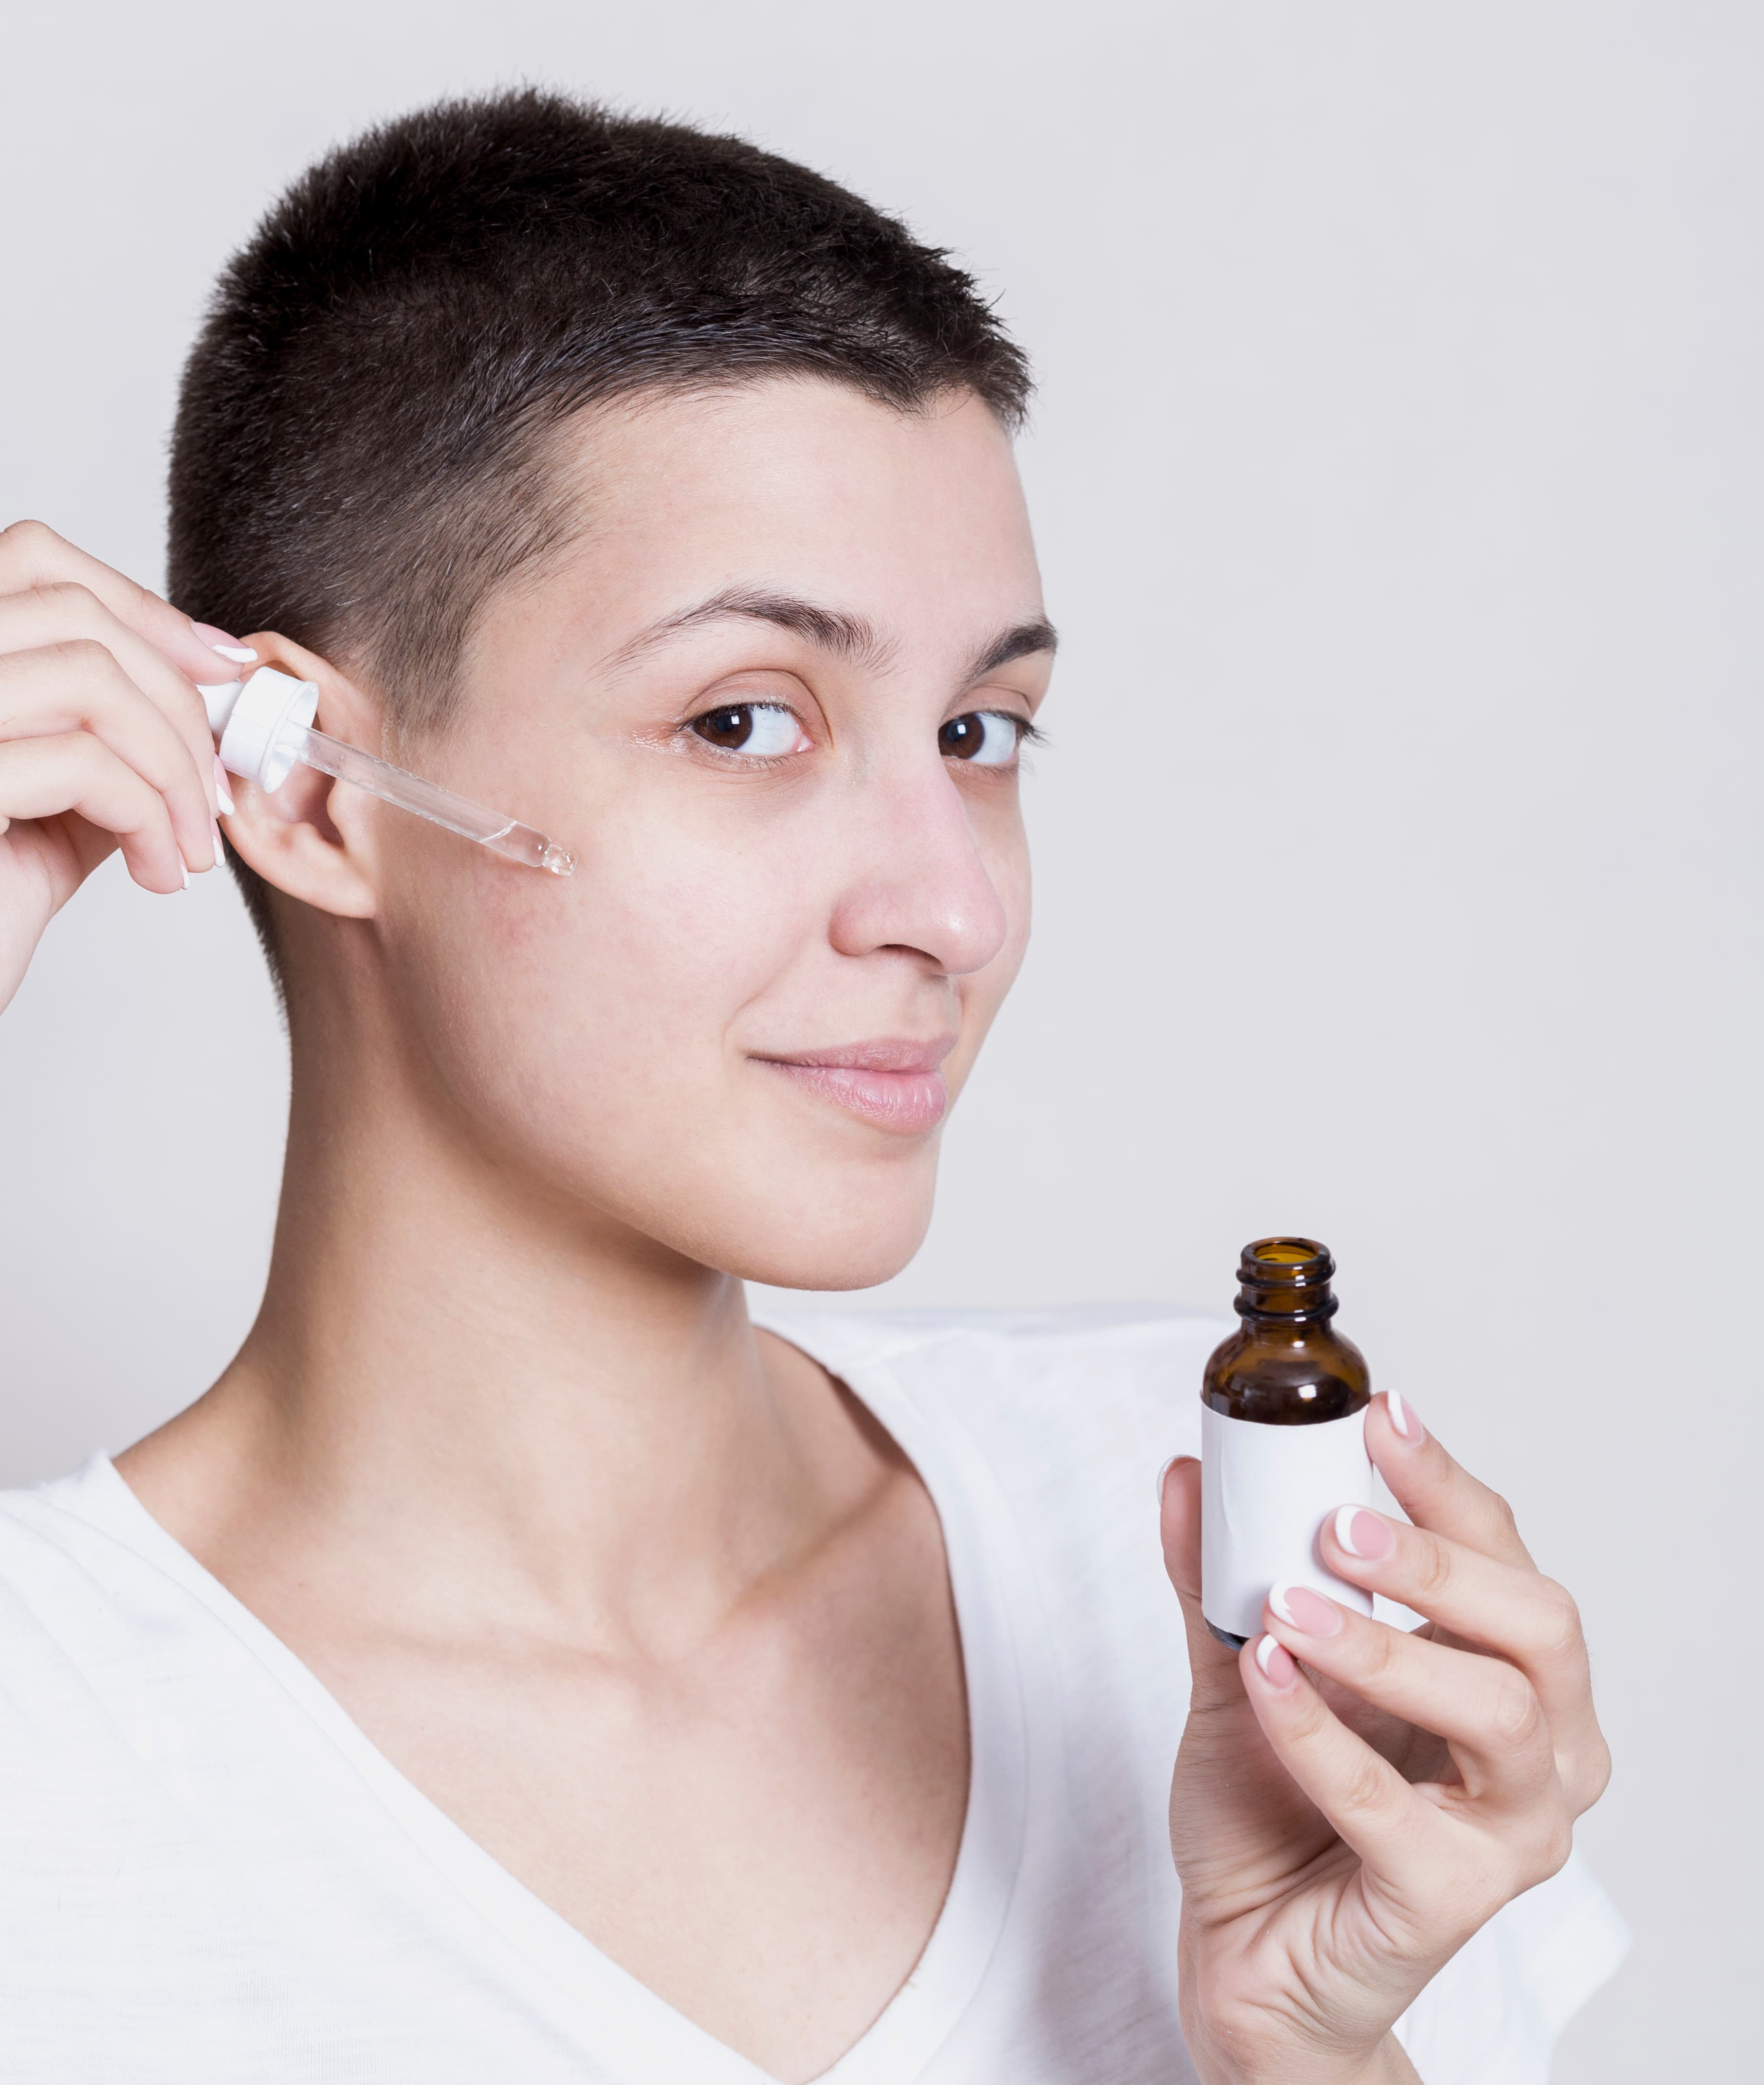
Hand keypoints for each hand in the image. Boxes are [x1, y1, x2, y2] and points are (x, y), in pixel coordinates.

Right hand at [0, 519, 238, 1014]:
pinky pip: (83, 763)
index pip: (35, 557)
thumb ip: (110, 737)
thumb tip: (207, 688)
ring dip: (174, 766)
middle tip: (214, 790)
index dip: (142, 604)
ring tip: (189, 845)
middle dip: (178, 700)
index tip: (220, 666)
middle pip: (74, 612)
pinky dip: (151, 818)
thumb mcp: (59, 800)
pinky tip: (157, 873)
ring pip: (89, 677)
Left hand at [1159, 1394, 1610, 2084]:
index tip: (1377, 1413)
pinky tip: (1265, 1678)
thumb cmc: (1269, 1807)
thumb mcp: (1239, 1667)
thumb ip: (1217, 1576)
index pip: (1504, 1554)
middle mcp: (1541, 1748)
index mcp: (1508, 1673)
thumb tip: (1185, 1471)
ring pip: (1495, 1712)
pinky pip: (1396, 1809)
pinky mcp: (1453, 1901)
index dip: (1445, 1479)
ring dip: (1384, 1644)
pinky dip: (1322, 1735)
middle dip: (1439, 1559)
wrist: (1241, 1948)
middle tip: (1336, 1522)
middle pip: (1539, 1625)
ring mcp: (1510, 1832)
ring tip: (1286, 1606)